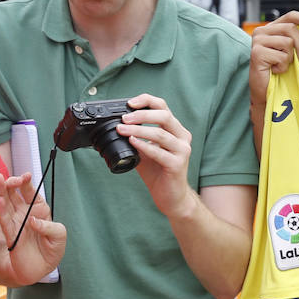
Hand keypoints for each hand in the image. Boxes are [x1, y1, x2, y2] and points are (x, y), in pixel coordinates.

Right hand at [0, 171, 66, 285]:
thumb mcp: (59, 236)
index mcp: (39, 209)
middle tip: (13, 179)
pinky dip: (1, 208)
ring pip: (6, 202)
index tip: (27, 176)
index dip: (27, 182)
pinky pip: (4, 218)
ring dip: (1, 190)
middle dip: (14, 182)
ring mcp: (16, 221)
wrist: (40, 269)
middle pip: (15, 192)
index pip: (31, 192)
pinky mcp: (10, 233)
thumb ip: (50, 226)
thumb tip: (32, 220)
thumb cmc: (52, 250)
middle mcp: (25, 212)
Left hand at [117, 94, 196, 218]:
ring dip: (138, 130)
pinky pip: (159, 152)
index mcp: (176, 130)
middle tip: (124, 118)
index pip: (163, 107)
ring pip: (161, 133)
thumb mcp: (144, 150)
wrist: (171, 197)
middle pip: (164, 116)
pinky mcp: (178, 164)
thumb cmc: (158, 172)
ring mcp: (182, 150)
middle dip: (142, 115)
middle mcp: (182, 137)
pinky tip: (132, 142)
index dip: (147, 101)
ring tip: (122, 129)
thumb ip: (135, 137)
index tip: (130, 103)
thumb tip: (117, 127)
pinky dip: (144, 145)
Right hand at [249, 11, 298, 111]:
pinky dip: (282, 67)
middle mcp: (261, 31)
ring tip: (281, 65)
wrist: (263, 91)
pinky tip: (275, 70)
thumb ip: (295, 39)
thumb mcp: (288, 51)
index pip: (289, 16)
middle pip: (291, 28)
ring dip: (289, 59)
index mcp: (270, 28)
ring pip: (287, 43)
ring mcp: (257, 41)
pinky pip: (281, 57)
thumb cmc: (277, 71)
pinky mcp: (257, 53)